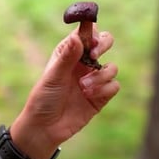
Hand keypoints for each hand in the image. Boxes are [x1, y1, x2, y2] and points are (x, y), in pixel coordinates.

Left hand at [10, 25, 119, 158]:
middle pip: (104, 42)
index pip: (85, 33)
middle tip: (94, 54)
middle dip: (103, 44)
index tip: (90, 38)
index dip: (91, 30)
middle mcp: (82, 63)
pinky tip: (89, 96)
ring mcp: (93, 79)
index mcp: (68, 53)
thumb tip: (78, 37)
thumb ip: (67, 57)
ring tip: (83, 87)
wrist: (45, 127)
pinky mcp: (101, 96)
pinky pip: (114, 85)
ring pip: (112, 66)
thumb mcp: (53, 76)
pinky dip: (104, 89)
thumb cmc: (43, 98)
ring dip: (100, 76)